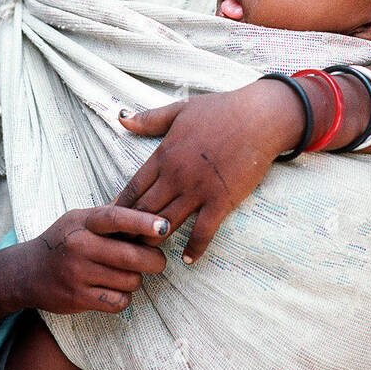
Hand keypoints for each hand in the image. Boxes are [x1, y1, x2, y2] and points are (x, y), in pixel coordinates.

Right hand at [24, 205, 168, 314]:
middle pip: (130, 255)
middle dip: (154, 260)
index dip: (143, 221)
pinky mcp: (78, 298)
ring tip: (129, 274)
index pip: (117, 218)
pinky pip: (118, 301)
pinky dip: (124, 297)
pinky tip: (117, 290)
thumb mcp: (80, 218)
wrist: (27, 272)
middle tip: (158, 260)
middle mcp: (80, 246)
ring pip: (129, 280)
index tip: (164, 226)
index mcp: (84, 222)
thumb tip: (144, 196)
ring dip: (137, 279)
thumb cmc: (62, 241)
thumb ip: (110, 212)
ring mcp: (78, 274)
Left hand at [115, 79, 306, 264]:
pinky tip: (188, 259)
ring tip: (146, 256)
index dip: (119, 208)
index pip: (132, 188)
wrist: (258, 117)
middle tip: (123, 245)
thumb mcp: (180, 110)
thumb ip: (149, 118)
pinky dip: (194, 248)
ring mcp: (197, 190)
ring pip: (165, 224)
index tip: (111, 222)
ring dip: (153, 241)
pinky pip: (203, 231)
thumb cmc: (221, 110)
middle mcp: (175, 175)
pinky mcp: (220, 201)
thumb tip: (121, 116)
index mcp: (163, 154)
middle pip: (142, 211)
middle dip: (130, 230)